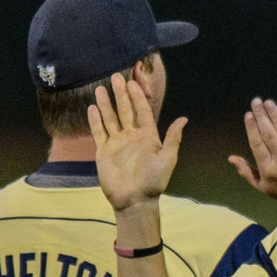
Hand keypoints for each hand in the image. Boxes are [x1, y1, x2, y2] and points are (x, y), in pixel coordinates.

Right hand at [88, 74, 185, 212]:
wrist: (135, 200)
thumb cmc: (154, 182)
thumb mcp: (167, 159)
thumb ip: (173, 138)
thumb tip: (183, 119)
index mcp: (148, 137)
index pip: (142, 111)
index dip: (137, 96)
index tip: (133, 81)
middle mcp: (132, 137)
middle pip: (125, 110)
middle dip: (121, 94)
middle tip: (116, 75)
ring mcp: (117, 143)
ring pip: (110, 118)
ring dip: (106, 103)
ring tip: (100, 88)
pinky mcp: (104, 151)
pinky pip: (98, 132)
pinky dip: (95, 120)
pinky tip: (92, 108)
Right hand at [227, 99, 276, 215]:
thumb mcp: (263, 187)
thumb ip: (246, 172)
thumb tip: (231, 158)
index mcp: (268, 169)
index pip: (257, 143)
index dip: (252, 127)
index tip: (248, 114)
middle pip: (269, 134)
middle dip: (261, 116)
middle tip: (256, 101)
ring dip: (276, 115)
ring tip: (268, 102)